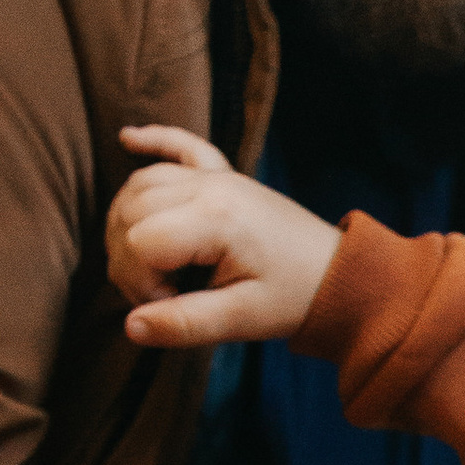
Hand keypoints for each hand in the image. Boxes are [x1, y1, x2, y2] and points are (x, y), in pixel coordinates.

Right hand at [108, 125, 339, 348]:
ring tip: (153, 266)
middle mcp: (210, 187)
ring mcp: (216, 176)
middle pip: (131, 211)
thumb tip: (132, 326)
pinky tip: (127, 138)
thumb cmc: (292, 297)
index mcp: (216, 219)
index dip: (140, 282)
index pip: (139, 242)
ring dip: (128, 223)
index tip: (170, 304)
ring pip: (141, 184)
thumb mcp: (240, 320)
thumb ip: (184, 324)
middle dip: (130, 260)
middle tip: (163, 295)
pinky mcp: (223, 174)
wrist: (337, 274)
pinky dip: (153, 141)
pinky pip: (180, 145)